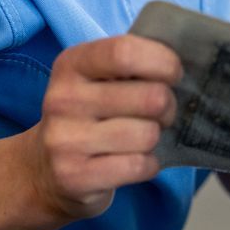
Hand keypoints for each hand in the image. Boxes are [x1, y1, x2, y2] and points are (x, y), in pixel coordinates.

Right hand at [23, 34, 181, 222]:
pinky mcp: (75, 177)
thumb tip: (188, 60)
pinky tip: (133, 161)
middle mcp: (63, 99)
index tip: (173, 74)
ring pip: (147, 134)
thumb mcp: (96, 80)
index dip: (163, 62)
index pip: (125, 52)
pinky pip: (139, 166)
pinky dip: (148, 165)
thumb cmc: (87, 117)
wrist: (41, 172)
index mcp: (71, 65)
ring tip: (141, 138)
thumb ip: (131, 64)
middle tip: (160, 113)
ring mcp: (66, 140)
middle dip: (168, 107)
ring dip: (155, 139)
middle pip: (150, 97)